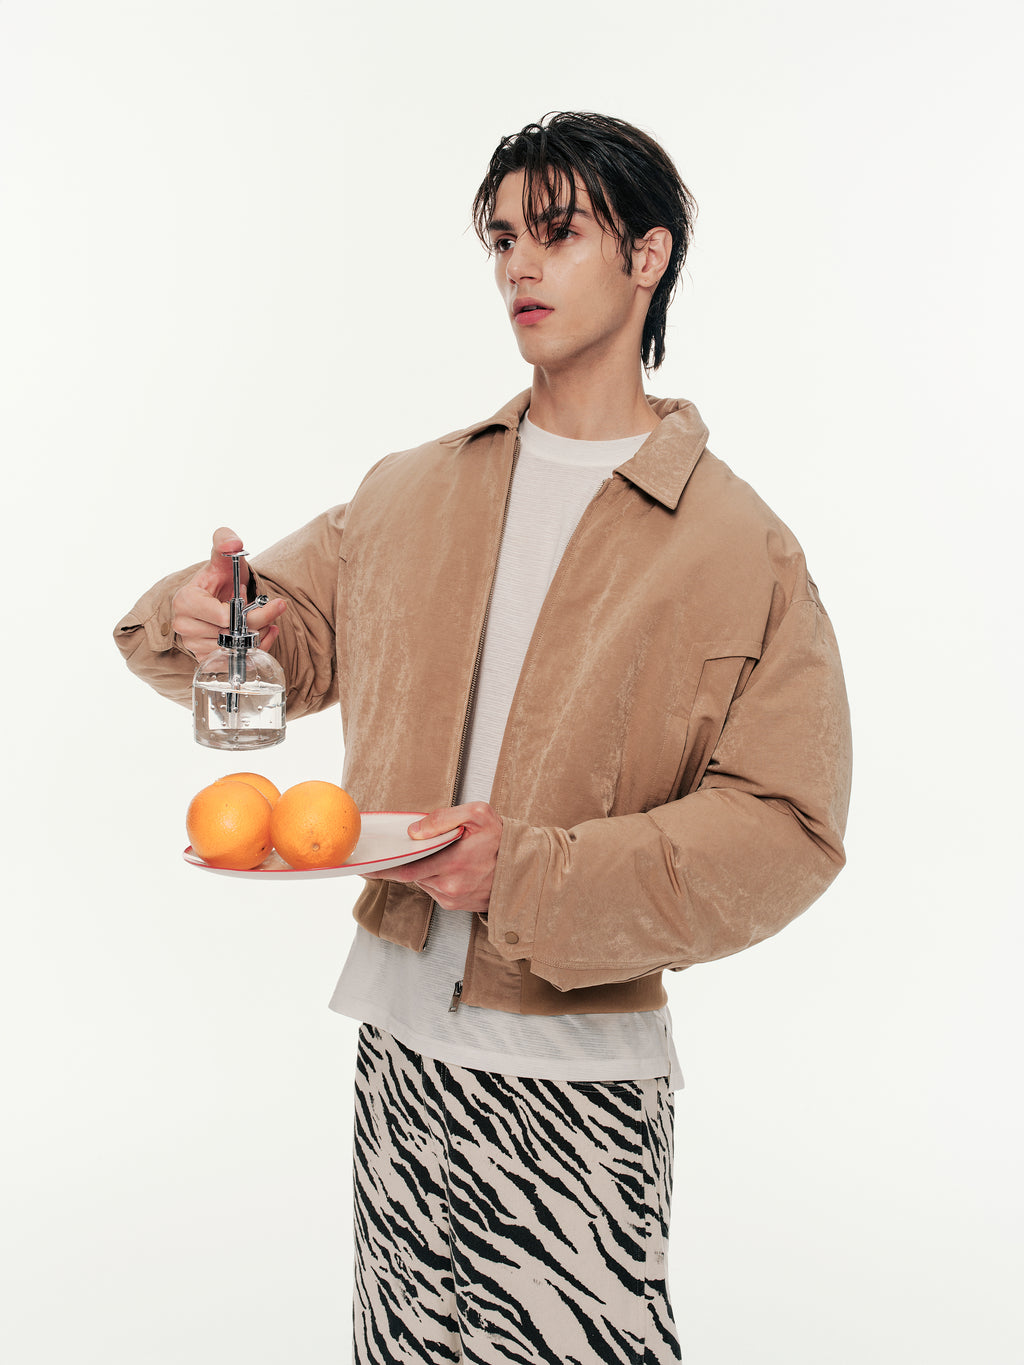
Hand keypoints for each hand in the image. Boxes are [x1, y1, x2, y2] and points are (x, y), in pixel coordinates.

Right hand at [170, 527, 287, 660]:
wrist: (220, 597)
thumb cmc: (222, 579)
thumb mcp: (224, 558)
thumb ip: (225, 542)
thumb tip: (234, 543)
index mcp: (185, 600)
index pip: (224, 615)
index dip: (246, 608)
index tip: (250, 594)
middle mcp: (184, 626)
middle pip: (232, 633)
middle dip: (259, 620)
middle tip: (273, 606)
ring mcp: (194, 645)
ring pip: (236, 647)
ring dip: (259, 634)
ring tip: (264, 618)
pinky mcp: (206, 659)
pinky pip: (235, 660)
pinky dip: (257, 649)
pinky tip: (264, 633)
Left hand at [365, 802, 502, 914]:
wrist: (527, 869)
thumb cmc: (503, 839)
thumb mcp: (478, 814)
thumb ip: (443, 818)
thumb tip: (414, 832)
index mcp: (453, 864)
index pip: (406, 870)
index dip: (383, 869)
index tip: (364, 866)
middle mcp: (451, 886)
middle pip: (412, 876)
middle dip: (401, 863)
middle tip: (389, 853)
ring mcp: (453, 898)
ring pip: (422, 882)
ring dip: (421, 868)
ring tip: (433, 853)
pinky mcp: (456, 905)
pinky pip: (434, 889)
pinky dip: (432, 877)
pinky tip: (443, 864)